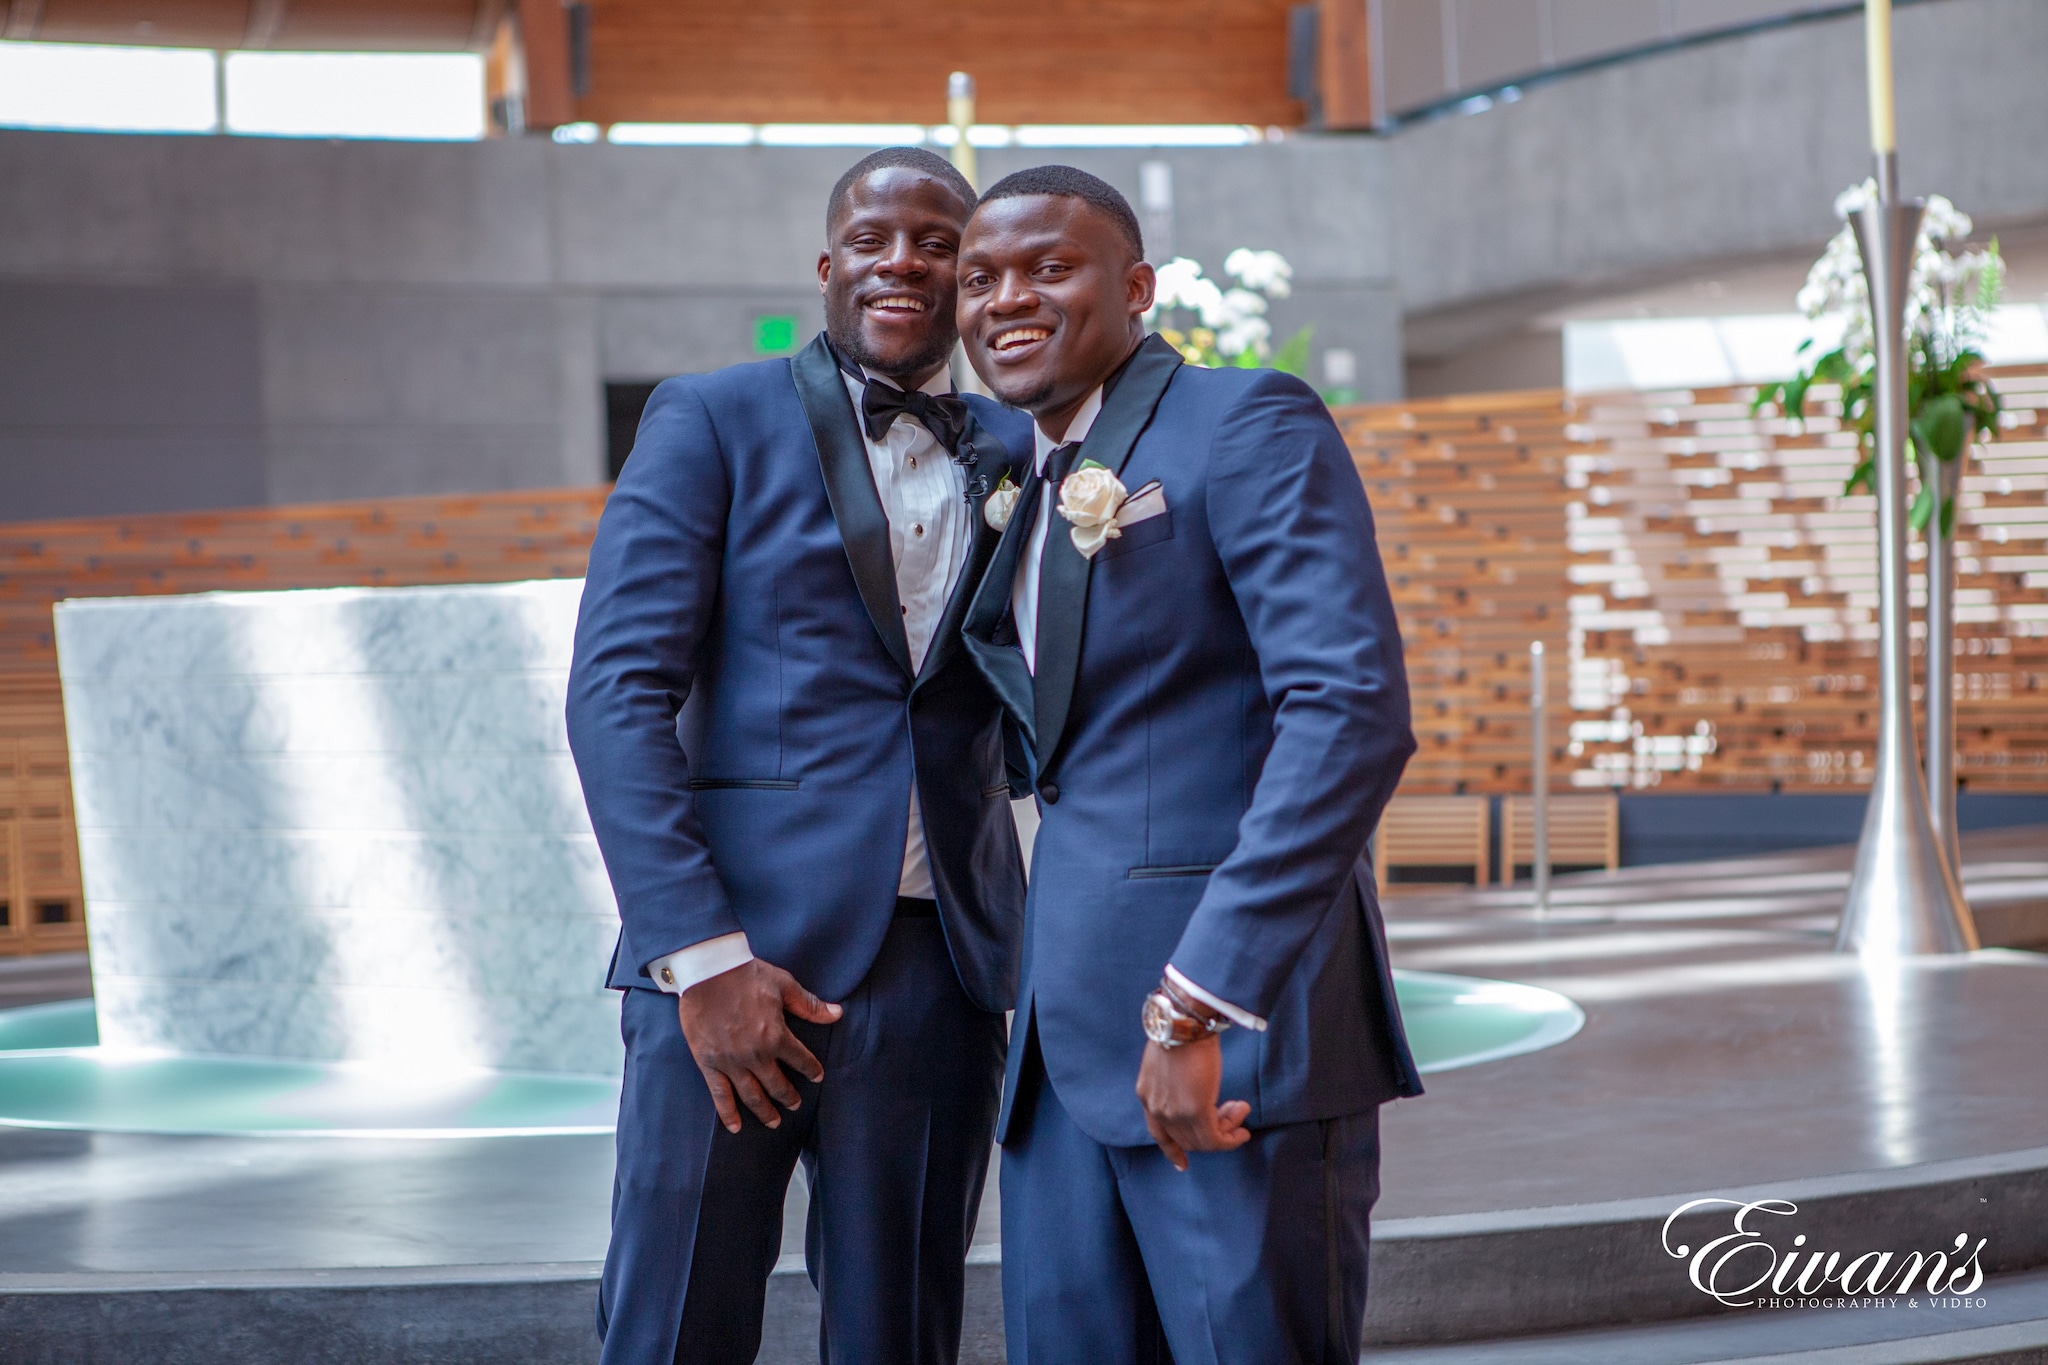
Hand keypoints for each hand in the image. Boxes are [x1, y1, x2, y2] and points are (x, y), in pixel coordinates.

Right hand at [675, 959, 841, 1133]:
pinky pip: (720, 1094)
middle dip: (788, 1097)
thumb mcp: (784, 985)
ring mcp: (731, 1062)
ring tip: (774, 1122)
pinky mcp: (709, 1063)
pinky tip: (736, 1127)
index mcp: (776, 1036)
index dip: (811, 1070)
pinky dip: (728, 1113)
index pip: (801, 1060)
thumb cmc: (746, 974)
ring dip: (765, 1111)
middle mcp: (756, 1055)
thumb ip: (810, 1005)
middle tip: (795, 1105)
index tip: (817, 1076)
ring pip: (752, 1095)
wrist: (707, 971)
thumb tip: (837, 1014)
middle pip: (777, 1085)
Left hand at [1135, 1035, 1250, 1171]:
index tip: (1183, 1163)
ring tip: (1241, 1111)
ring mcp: (1174, 1113)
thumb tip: (1195, 1091)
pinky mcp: (1195, 1111)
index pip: (1158, 1133)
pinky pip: (1215, 1138)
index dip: (1172, 1150)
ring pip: (1203, 1140)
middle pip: (1186, 1138)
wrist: (1184, 1020)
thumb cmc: (1180, 1030)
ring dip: (1226, 1130)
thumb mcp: (1168, 1060)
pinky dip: (1231, 1137)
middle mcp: (1156, 1108)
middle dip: (1213, 1130)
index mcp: (1147, 1095)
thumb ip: (1174, 1082)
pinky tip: (1243, 1128)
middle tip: (1234, 1113)